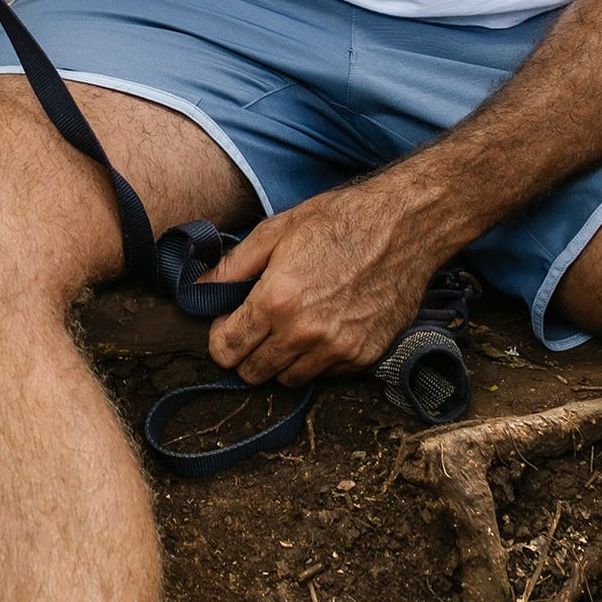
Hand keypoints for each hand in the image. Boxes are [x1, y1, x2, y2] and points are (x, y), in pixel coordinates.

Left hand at [201, 174, 444, 387]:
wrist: (403, 227)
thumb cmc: (339, 221)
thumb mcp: (277, 230)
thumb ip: (233, 266)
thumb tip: (198, 289)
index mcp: (276, 300)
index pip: (226, 350)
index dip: (220, 338)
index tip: (228, 323)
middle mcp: (304, 334)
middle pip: (253, 374)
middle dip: (247, 353)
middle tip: (258, 324)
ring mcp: (336, 350)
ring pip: (288, 380)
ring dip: (282, 360)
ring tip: (293, 323)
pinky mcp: (363, 357)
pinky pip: (325, 375)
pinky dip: (318, 359)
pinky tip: (325, 325)